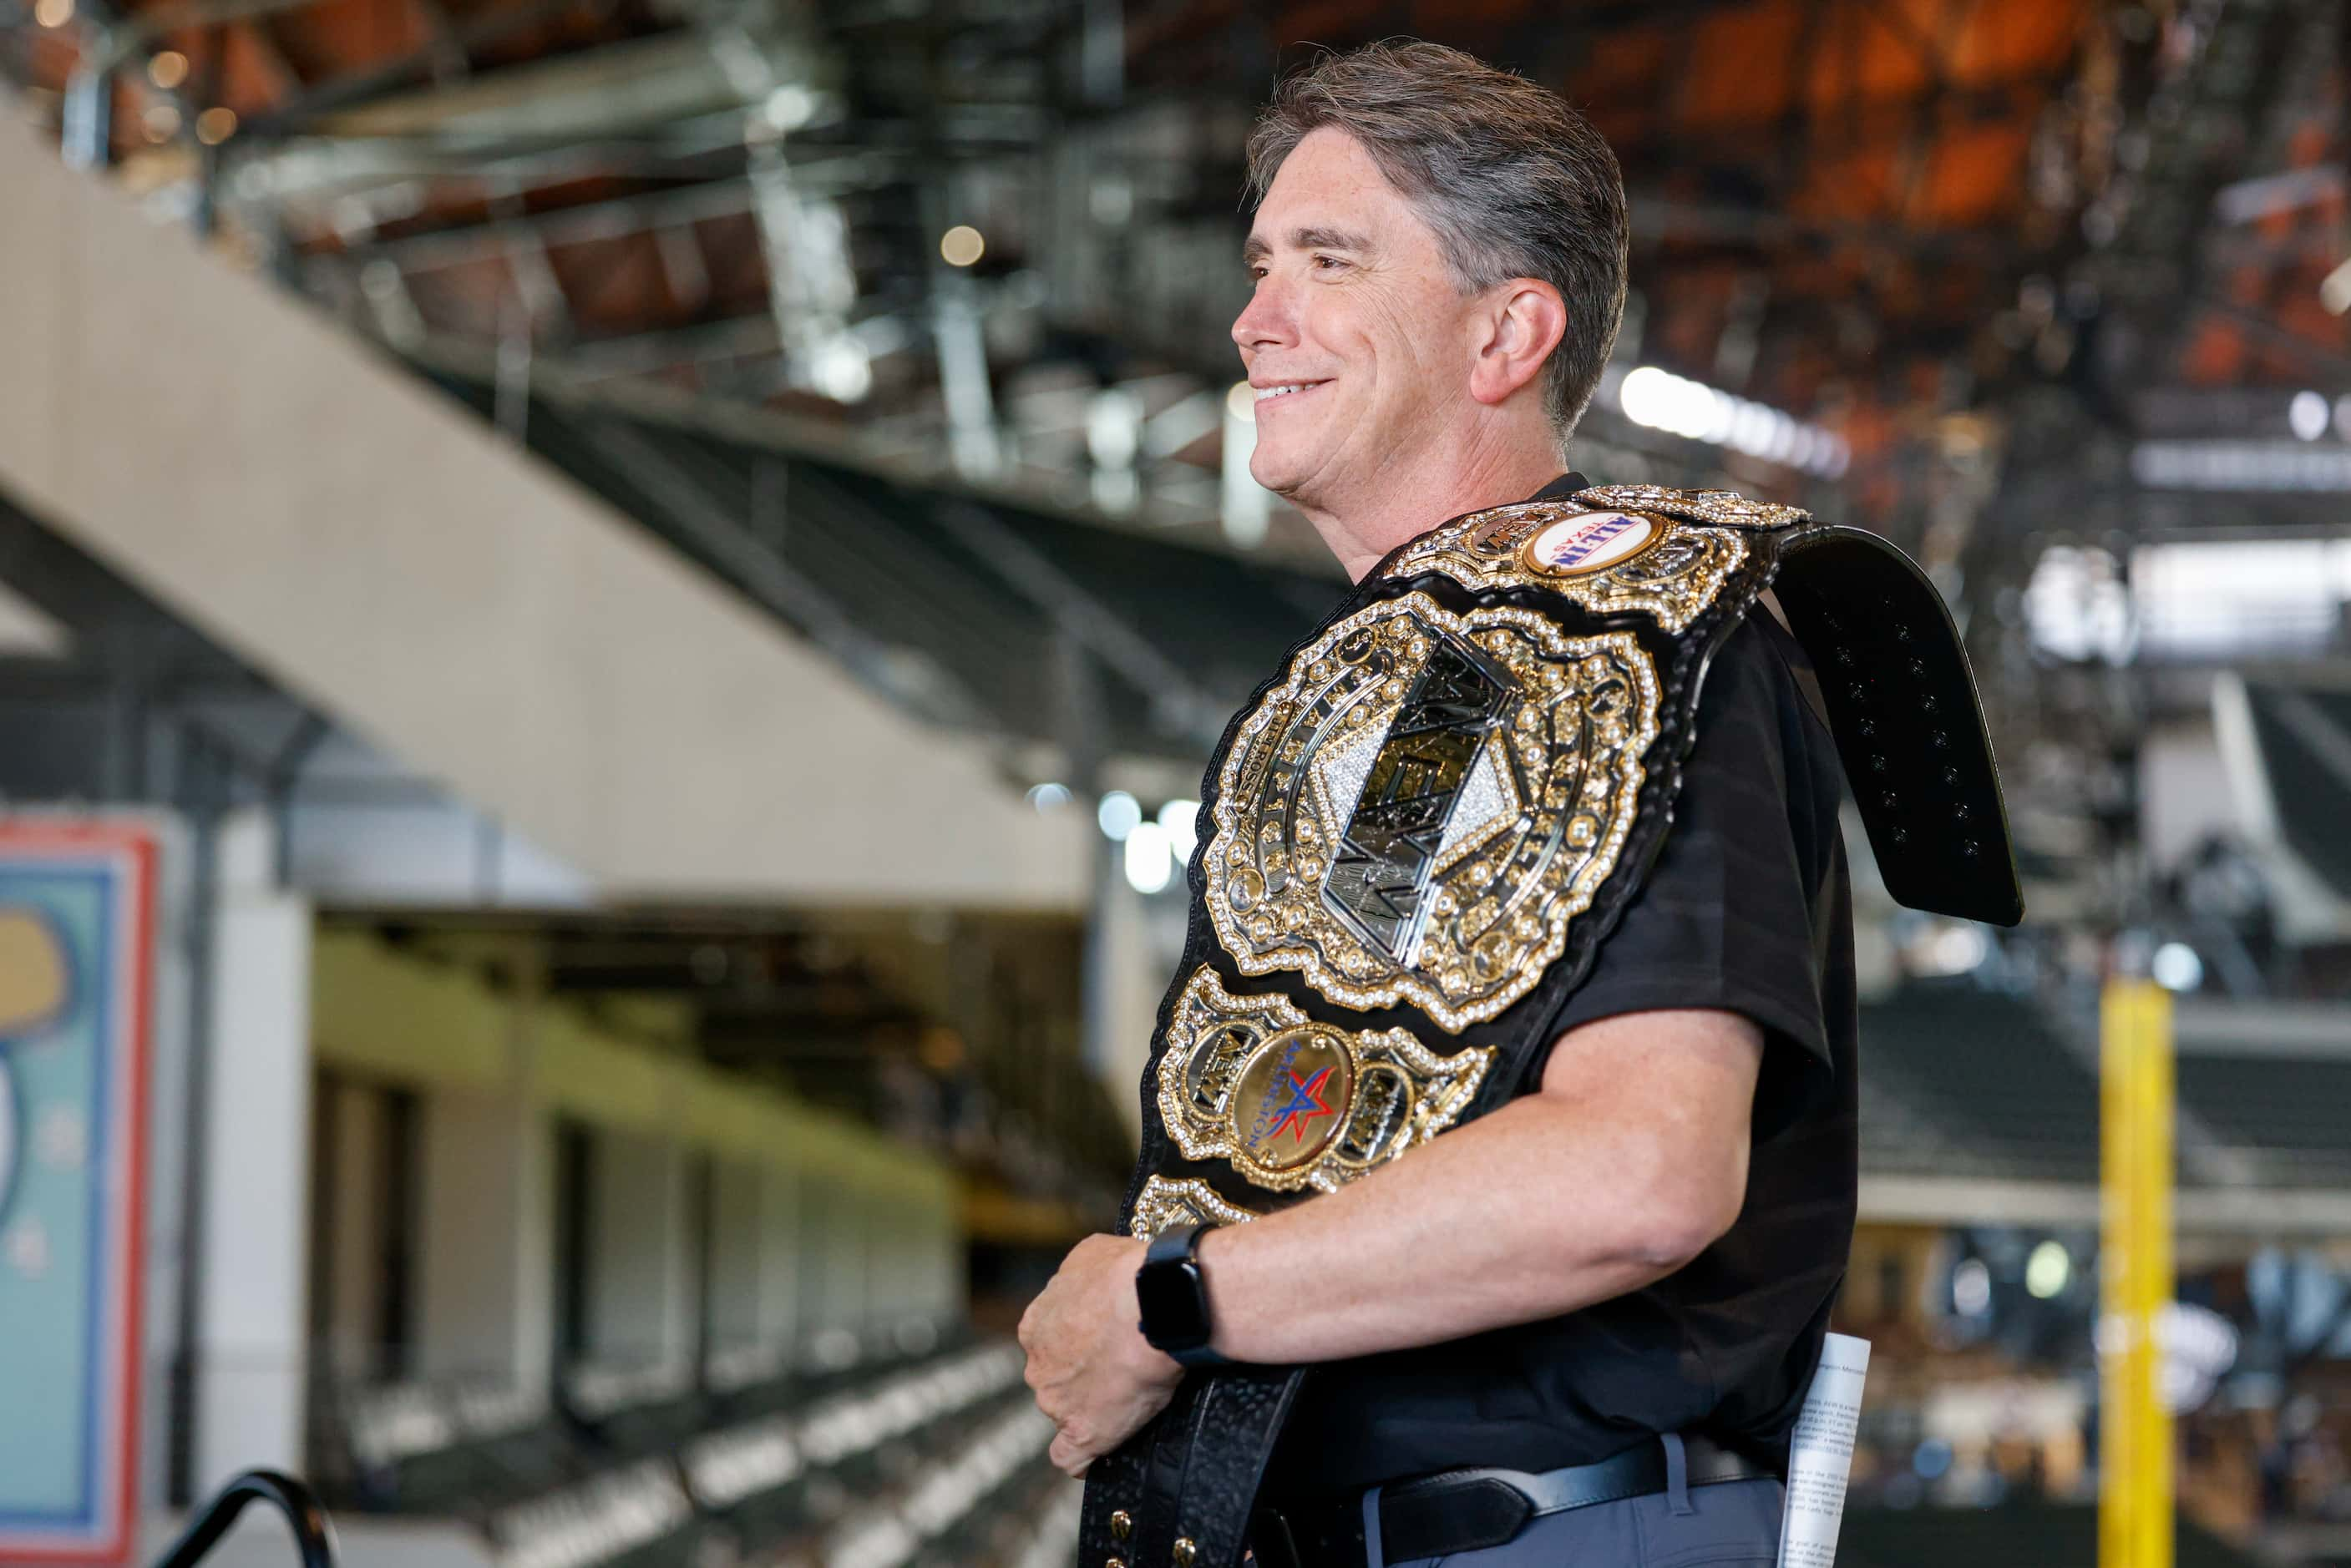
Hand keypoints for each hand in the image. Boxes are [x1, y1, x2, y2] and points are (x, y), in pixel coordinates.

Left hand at [1019, 1233, 1184, 1475]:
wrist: (1154, 1305)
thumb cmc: (1129, 1275)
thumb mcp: (1092, 1253)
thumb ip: (1078, 1274)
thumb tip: (1089, 1278)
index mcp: (1035, 1325)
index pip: (1049, 1343)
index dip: (1076, 1344)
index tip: (1102, 1341)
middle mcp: (1038, 1364)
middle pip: (1055, 1378)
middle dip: (1080, 1375)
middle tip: (1121, 1366)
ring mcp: (1056, 1401)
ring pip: (1066, 1411)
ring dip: (1089, 1407)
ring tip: (1130, 1395)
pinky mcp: (1082, 1432)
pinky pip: (1070, 1457)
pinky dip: (1083, 1457)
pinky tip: (1096, 1455)